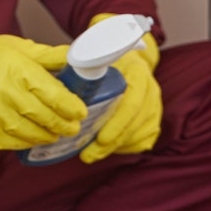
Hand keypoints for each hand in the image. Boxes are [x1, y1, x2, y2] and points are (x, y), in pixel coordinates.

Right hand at [0, 34, 86, 150]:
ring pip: (33, 136)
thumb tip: (75, 56)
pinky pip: (14, 145)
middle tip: (72, 126)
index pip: (57, 96)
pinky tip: (30, 137)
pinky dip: (26, 143)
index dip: (73, 107)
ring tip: (53, 133)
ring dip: (48, 136)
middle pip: (48, 119)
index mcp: (19, 71)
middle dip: (65, 125)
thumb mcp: (12, 47)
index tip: (80, 111)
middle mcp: (8, 96)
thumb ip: (45, 55)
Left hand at [81, 21, 162, 161]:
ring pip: (139, 134)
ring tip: (91, 154)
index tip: (100, 139)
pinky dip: (124, 147)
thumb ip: (81, 66)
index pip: (132, 102)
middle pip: (135, 122)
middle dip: (111, 143)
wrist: (127, 60)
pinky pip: (143, 139)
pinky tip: (107, 149)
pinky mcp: (153, 118)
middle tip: (88, 155)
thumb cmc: (106, 60)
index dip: (117, 123)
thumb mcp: (96, 56)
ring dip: (115, 148)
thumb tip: (56, 82)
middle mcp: (150, 90)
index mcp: (137, 72)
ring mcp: (154, 105)